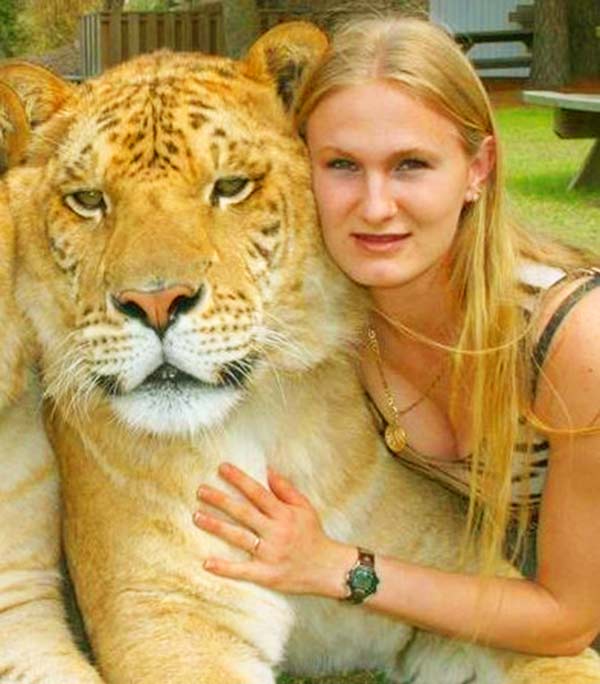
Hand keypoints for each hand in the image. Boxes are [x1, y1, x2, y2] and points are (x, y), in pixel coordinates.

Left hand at [194, 463, 354, 597]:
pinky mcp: (267, 574)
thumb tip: (268, 470)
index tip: (222, 468)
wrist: (328, 568)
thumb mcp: (305, 507)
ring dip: (216, 527)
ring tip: (196, 517)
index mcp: (284, 514)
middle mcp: (276, 532)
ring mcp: (270, 554)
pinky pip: (243, 570)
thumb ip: (286, 489)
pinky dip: (225, 568)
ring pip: (239, 537)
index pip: (257, 493)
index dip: (239, 479)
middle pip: (243, 513)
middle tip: (200, 490)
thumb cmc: (313, 535)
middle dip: (220, 500)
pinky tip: (207, 563)